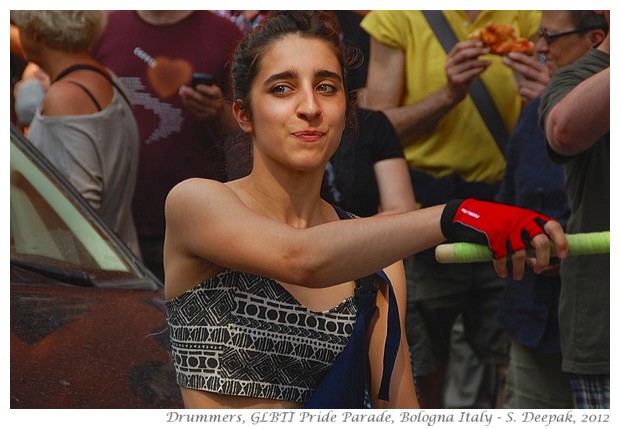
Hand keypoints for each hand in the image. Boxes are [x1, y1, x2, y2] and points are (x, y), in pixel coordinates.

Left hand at [178, 83, 223, 120]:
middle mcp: (216, 105)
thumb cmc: (211, 97)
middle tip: (183, 88)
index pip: (214, 92)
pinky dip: (188, 104)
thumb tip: (190, 84)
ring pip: (197, 105)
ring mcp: (211, 112)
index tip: (197, 86)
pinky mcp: (204, 117)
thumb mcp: (212, 92)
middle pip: (203, 99)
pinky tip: (184, 99)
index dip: (205, 89)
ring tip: (181, 93)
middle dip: (192, 94)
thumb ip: (204, 88)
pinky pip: (195, 110)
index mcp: (219, 96)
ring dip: (188, 99)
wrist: (218, 113)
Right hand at [441, 198, 567, 279]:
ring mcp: (506, 230)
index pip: (552, 226)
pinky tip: (502, 273)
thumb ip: (525, 238)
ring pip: (520, 254)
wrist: (464, 214)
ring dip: (520, 269)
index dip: (561, 241)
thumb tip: (537, 261)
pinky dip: (502, 268)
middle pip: (540, 242)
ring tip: (518, 276)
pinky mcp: (492, 238)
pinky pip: (501, 258)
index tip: (562, 255)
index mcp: (528, 216)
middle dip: (543, 259)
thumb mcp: (512, 223)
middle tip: (540, 269)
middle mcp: (519, 222)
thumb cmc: (491, 221)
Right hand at [444, 40, 491, 103]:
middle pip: (463, 53)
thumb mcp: (465, 65)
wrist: (454, 93)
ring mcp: (451, 73)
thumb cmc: (462, 77)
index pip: (459, 46)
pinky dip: (479, 70)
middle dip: (477, 51)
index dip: (470, 43)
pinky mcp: (456, 80)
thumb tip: (483, 46)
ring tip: (490, 62)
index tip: (481, 43)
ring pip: (469, 64)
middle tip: (488, 50)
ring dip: (481, 62)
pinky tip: (485, 69)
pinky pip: (470, 73)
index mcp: (450, 58)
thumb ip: (471, 56)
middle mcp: (449, 64)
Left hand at [502, 51, 548, 102]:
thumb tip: (512, 58)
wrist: (547, 102)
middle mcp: (545, 78)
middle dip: (514, 64)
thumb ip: (527, 67)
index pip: (532, 62)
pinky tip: (527, 94)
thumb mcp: (535, 75)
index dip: (521, 57)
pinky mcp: (537, 97)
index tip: (511, 54)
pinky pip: (522, 91)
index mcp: (545, 70)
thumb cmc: (538, 87)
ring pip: (522, 83)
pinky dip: (522, 92)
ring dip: (519, 84)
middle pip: (526, 70)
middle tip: (504, 60)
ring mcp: (542, 88)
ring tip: (526, 87)